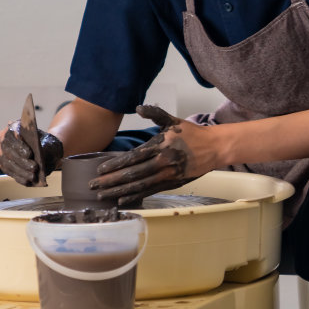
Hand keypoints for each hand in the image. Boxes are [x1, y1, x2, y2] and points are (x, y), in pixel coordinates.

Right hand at [0, 120, 64, 186]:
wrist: (43, 146)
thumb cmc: (41, 140)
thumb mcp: (41, 138)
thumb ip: (36, 141)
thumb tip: (37, 152)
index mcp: (9, 129)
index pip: (10, 137)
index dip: (19, 146)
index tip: (30, 154)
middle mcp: (1, 142)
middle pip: (8, 153)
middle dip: (22, 162)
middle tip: (34, 167)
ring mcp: (1, 154)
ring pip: (8, 164)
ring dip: (21, 172)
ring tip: (33, 177)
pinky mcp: (4, 165)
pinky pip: (10, 172)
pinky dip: (20, 178)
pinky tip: (28, 181)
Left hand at [90, 105, 221, 205]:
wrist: (215, 148)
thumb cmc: (192, 134)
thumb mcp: (173, 121)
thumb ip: (155, 113)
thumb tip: (138, 108)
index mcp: (161, 146)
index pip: (133, 157)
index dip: (115, 165)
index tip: (99, 170)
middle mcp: (163, 162)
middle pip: (132, 174)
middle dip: (110, 181)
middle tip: (93, 185)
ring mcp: (168, 175)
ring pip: (139, 186)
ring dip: (119, 192)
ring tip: (102, 196)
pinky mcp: (172, 183)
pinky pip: (150, 192)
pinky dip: (135, 196)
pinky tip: (121, 200)